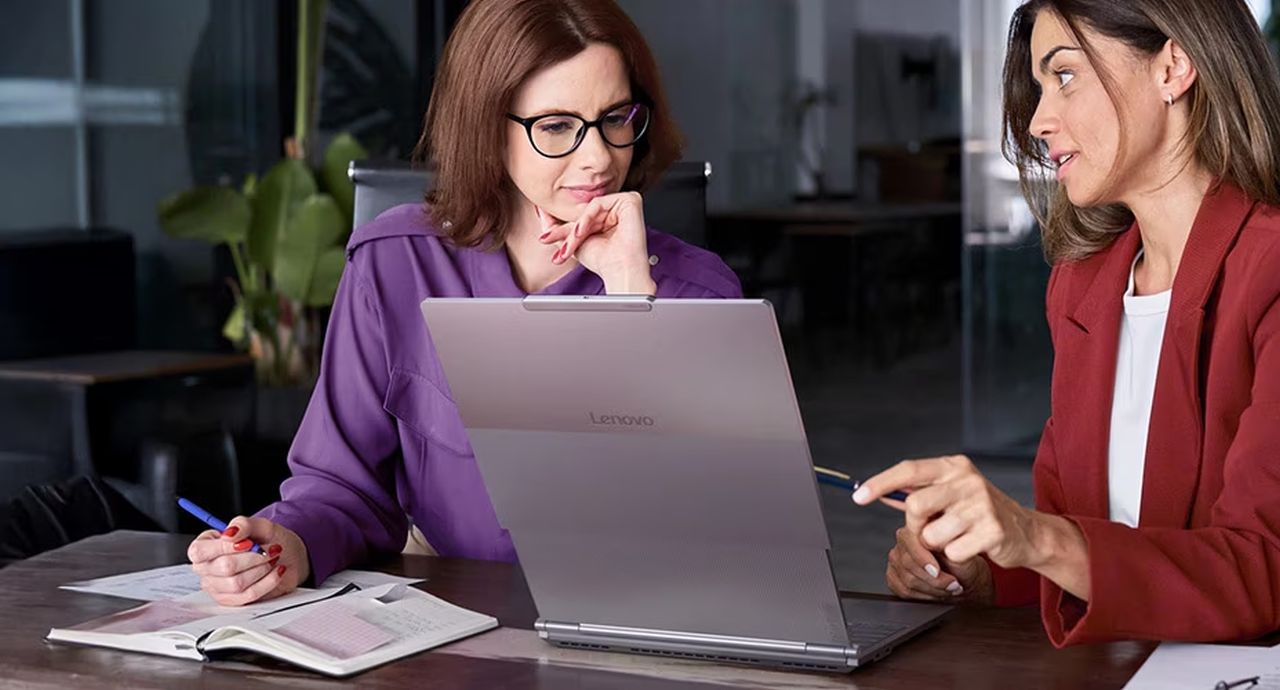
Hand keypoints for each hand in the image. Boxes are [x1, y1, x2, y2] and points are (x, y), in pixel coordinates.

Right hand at [187, 516, 309, 606]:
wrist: (288, 555)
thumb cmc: (270, 539)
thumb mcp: (260, 525)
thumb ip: (243, 524)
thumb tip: (229, 534)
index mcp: (205, 545)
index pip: (200, 551)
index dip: (225, 547)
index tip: (248, 542)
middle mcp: (207, 567)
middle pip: (224, 567)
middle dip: (253, 557)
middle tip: (267, 550)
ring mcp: (217, 586)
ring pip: (236, 583)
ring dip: (261, 569)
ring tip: (271, 559)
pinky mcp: (232, 600)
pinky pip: (249, 595)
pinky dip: (268, 581)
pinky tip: (275, 571)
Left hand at [536, 192, 655, 294]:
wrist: (620, 271)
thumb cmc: (603, 261)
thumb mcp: (572, 242)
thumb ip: (558, 227)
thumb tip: (540, 211)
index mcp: (606, 218)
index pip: (579, 217)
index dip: (561, 228)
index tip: (544, 235)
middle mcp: (615, 209)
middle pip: (582, 213)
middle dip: (566, 231)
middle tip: (552, 242)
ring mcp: (623, 204)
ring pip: (587, 209)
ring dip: (575, 228)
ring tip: (571, 245)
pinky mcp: (630, 200)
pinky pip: (598, 203)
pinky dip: (586, 217)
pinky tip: (582, 231)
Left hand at [855, 455, 1042, 570]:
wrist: (1028, 533)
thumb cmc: (981, 513)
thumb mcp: (951, 494)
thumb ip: (918, 492)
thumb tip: (879, 493)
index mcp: (954, 466)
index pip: (909, 469)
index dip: (880, 482)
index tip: (859, 496)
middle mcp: (967, 480)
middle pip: (915, 506)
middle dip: (915, 526)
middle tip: (928, 531)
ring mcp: (981, 505)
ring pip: (932, 534)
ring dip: (937, 545)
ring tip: (956, 538)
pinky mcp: (992, 531)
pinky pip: (952, 552)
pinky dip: (955, 556)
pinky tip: (971, 547)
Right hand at [886, 526, 993, 602]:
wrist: (964, 577)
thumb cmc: (963, 563)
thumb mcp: (962, 552)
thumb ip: (949, 547)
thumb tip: (939, 543)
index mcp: (918, 526)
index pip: (909, 540)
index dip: (922, 558)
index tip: (937, 571)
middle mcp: (903, 540)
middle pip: (908, 564)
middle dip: (934, 580)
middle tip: (953, 584)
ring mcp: (896, 559)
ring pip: (907, 580)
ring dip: (932, 590)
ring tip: (948, 589)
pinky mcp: (894, 577)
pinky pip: (903, 591)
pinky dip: (924, 596)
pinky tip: (937, 593)